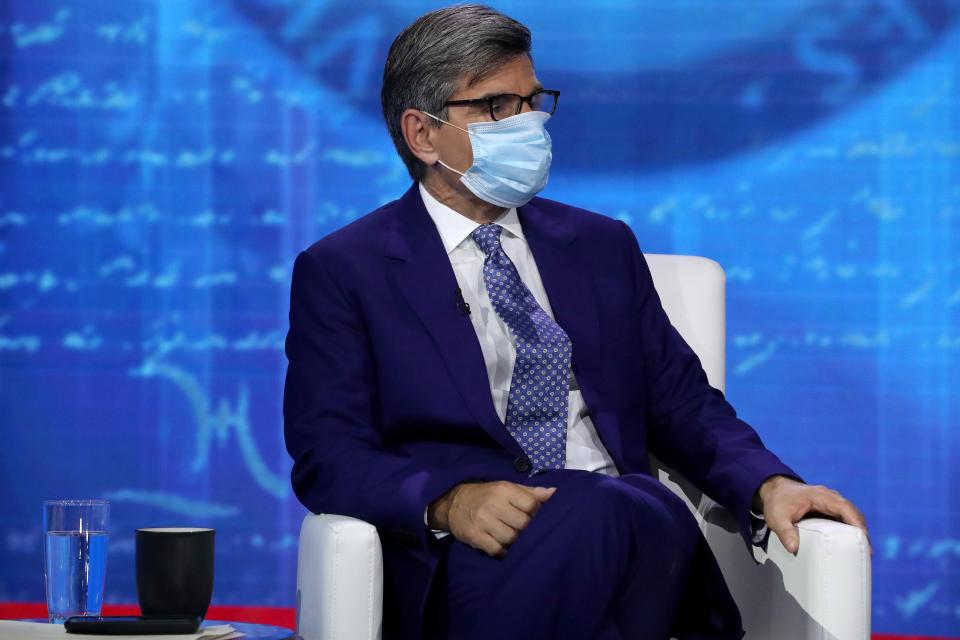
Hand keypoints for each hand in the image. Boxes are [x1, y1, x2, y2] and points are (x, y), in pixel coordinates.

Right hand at [427, 481, 555, 557]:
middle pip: (522, 524)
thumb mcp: (507, 488)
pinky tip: (505, 549)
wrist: (454, 502)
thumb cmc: (488, 495)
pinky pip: (496, 550)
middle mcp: (493, 504)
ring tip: (517, 541)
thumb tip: (554, 493)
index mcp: (504, 490)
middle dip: (528, 531)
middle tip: (528, 534)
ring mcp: (482, 521)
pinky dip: (504, 552)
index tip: (537, 519)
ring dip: (517, 543)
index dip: (538, 515)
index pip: (531, 505)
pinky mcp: (474, 536)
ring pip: (511, 539)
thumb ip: (530, 493)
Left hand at [754, 475, 871, 555]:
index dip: (856, 522)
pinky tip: (851, 546)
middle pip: (853, 512)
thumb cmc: (777, 502)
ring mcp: (832, 503)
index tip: (863, 538)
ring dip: (858, 531)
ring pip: (851, 516)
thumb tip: (793, 548)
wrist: (774, 490)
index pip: (844, 507)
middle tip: (866, 552)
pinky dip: (851, 530)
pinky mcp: (830, 510)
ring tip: (862, 552)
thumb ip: (784, 531)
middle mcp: (830, 497)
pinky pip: (845, 519)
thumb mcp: (777, 517)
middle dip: (861, 531)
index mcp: (820, 496)